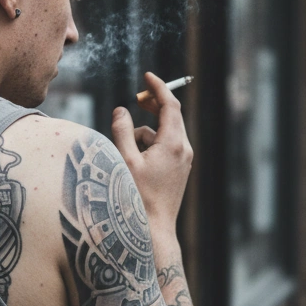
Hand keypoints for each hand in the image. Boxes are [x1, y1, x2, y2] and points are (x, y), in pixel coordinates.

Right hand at [111, 72, 192, 234]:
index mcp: (173, 143)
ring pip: (163, 133)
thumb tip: (121, 111)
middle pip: (170, 116)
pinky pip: (165, 147)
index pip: (169, 105)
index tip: (148, 75)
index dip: (158, 87)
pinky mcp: (179, 170)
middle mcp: (183, 149)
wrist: (154, 230)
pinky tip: (136, 164)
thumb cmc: (137, 197)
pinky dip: (150, 146)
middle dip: (152, 107)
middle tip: (137, 100)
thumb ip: (122, 131)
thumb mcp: (124, 160)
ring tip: (127, 153)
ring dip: (145, 133)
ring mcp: (183, 160)